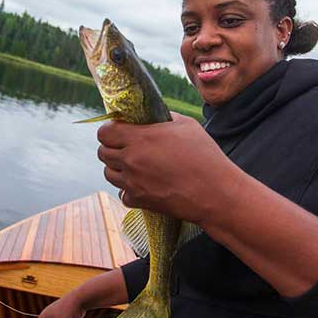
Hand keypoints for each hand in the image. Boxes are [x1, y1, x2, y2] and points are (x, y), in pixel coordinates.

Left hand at [96, 112, 236, 223]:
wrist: (215, 193)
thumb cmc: (205, 156)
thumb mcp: (186, 125)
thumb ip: (164, 117)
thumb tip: (153, 116)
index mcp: (140, 138)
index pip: (104, 132)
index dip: (110, 130)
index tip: (120, 130)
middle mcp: (131, 160)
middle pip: (102, 153)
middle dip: (111, 148)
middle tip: (126, 147)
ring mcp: (133, 183)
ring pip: (109, 174)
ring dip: (117, 168)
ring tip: (134, 165)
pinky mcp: (139, 201)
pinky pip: (122, 194)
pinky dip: (129, 190)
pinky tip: (142, 184)